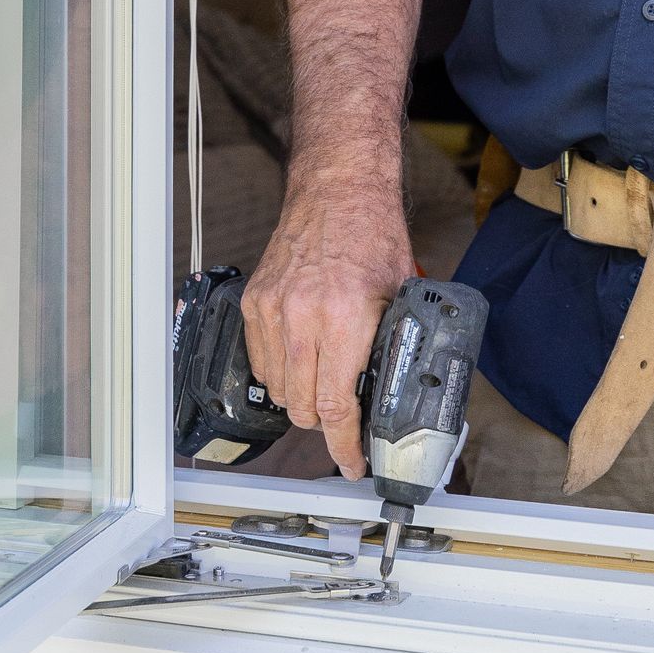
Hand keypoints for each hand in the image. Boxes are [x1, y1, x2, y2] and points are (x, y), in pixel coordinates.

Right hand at [240, 192, 411, 478]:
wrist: (337, 189)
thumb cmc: (372, 233)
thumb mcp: (399, 294)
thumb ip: (390, 344)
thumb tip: (391, 391)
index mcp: (344, 317)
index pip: (337, 404)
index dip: (345, 445)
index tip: (353, 462)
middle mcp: (303, 316)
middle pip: (304, 406)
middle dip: (326, 424)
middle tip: (346, 418)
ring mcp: (272, 310)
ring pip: (278, 390)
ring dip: (301, 399)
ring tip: (324, 384)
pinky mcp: (254, 303)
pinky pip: (260, 361)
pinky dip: (279, 373)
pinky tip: (301, 361)